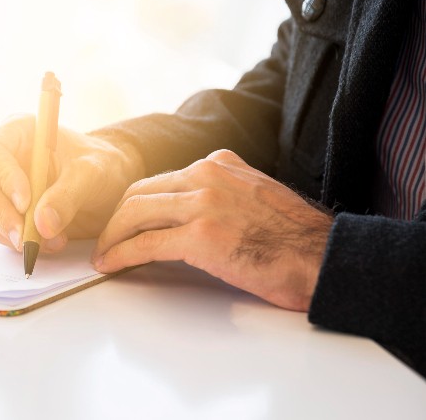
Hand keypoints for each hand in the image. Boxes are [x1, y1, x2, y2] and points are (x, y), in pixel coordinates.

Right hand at [0, 115, 144, 252]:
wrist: (112, 188)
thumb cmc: (103, 167)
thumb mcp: (93, 175)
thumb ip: (67, 196)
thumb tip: (41, 225)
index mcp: (18, 133)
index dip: (0, 177)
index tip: (25, 202)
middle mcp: (4, 159)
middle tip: (25, 235)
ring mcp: (2, 188)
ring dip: (15, 232)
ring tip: (55, 239)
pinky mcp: (9, 213)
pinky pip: (1, 232)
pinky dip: (22, 242)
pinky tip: (52, 242)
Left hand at [91, 149, 332, 310]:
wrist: (324, 257)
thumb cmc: (295, 237)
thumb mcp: (256, 193)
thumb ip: (223, 190)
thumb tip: (193, 209)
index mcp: (219, 163)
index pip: (161, 179)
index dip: (135, 203)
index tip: (124, 220)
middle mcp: (207, 175)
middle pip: (140, 192)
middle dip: (116, 218)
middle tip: (106, 239)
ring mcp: (203, 203)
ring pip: (136, 214)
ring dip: (112, 236)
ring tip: (104, 255)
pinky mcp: (201, 236)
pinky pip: (146, 244)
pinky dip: (122, 255)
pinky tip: (113, 265)